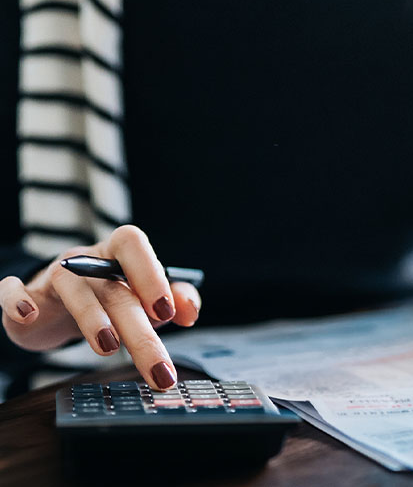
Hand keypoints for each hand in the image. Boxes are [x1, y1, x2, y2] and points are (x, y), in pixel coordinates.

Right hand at [0, 225, 200, 389]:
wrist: (55, 301)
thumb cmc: (109, 295)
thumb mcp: (145, 298)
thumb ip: (174, 300)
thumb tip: (190, 311)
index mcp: (120, 253)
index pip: (135, 247)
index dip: (151, 275)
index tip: (166, 311)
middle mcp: (88, 260)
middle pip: (115, 290)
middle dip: (139, 330)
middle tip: (159, 369)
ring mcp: (54, 276)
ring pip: (73, 291)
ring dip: (91, 317)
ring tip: (108, 347)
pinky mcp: (25, 295)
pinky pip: (12, 291)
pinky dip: (17, 301)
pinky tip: (28, 316)